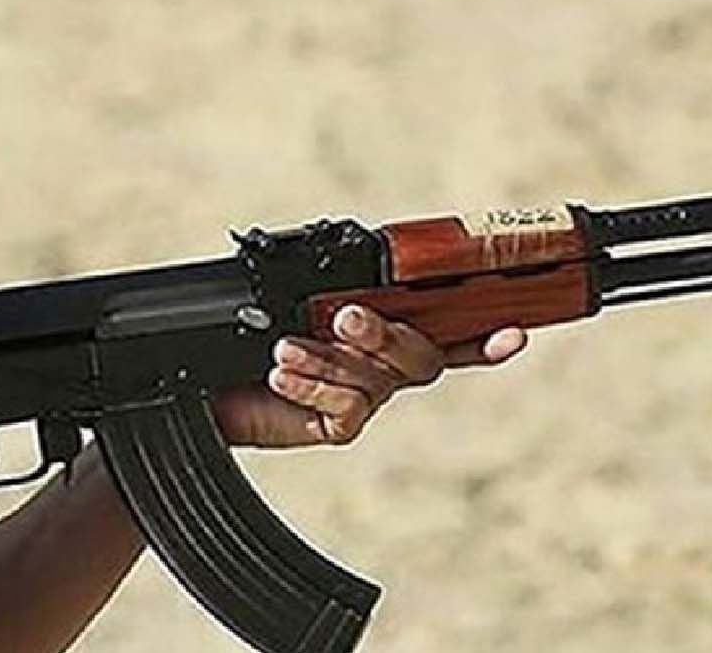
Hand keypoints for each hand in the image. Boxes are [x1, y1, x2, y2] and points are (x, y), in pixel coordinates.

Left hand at [213, 306, 525, 447]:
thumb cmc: (242, 337)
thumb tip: (352, 285)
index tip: (515, 333)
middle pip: (424, 355)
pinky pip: (350, 407)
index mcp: (386, 326)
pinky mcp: (341, 424)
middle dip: (387, 334)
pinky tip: (282, 371)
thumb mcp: (288, 300)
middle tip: (346, 316)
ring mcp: (367, 397)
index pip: (451, 329)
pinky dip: (315, 384)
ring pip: (381, 380)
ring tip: (286, 346)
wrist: (196, 387)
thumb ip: (329, 289)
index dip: (488, 336)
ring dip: (334, 358)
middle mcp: (385, 364)